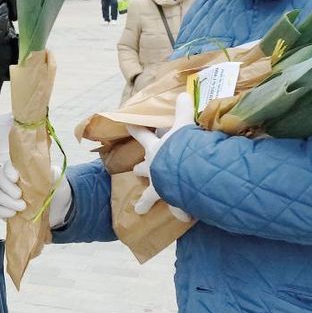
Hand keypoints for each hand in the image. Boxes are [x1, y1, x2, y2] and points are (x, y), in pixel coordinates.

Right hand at [0, 163, 72, 228]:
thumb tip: (44, 169)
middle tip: (19, 195)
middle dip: (7, 186)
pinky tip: (13, 214)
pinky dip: (2, 211)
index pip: (6, 165)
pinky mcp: (1, 209)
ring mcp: (2, 194)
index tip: (15, 177)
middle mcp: (7, 180)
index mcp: (18, 169)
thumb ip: (47, 172)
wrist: (54, 208)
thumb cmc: (51, 190)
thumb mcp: (53, 178)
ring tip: (21, 207)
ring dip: (6, 200)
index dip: (8, 170)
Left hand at [126, 92, 193, 220]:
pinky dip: (182, 213)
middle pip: (143, 168)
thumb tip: (184, 94)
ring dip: (146, 201)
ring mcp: (160, 186)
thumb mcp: (184, 126)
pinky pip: (177, 208)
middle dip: (140, 169)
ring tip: (140, 208)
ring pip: (150, 195)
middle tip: (137, 170)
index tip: (126, 125)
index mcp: (155, 149)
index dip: (135, 130)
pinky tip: (185, 218)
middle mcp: (154, 168)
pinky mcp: (171, 200)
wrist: (185, 170)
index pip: (142, 136)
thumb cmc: (182, 146)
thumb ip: (183, 111)